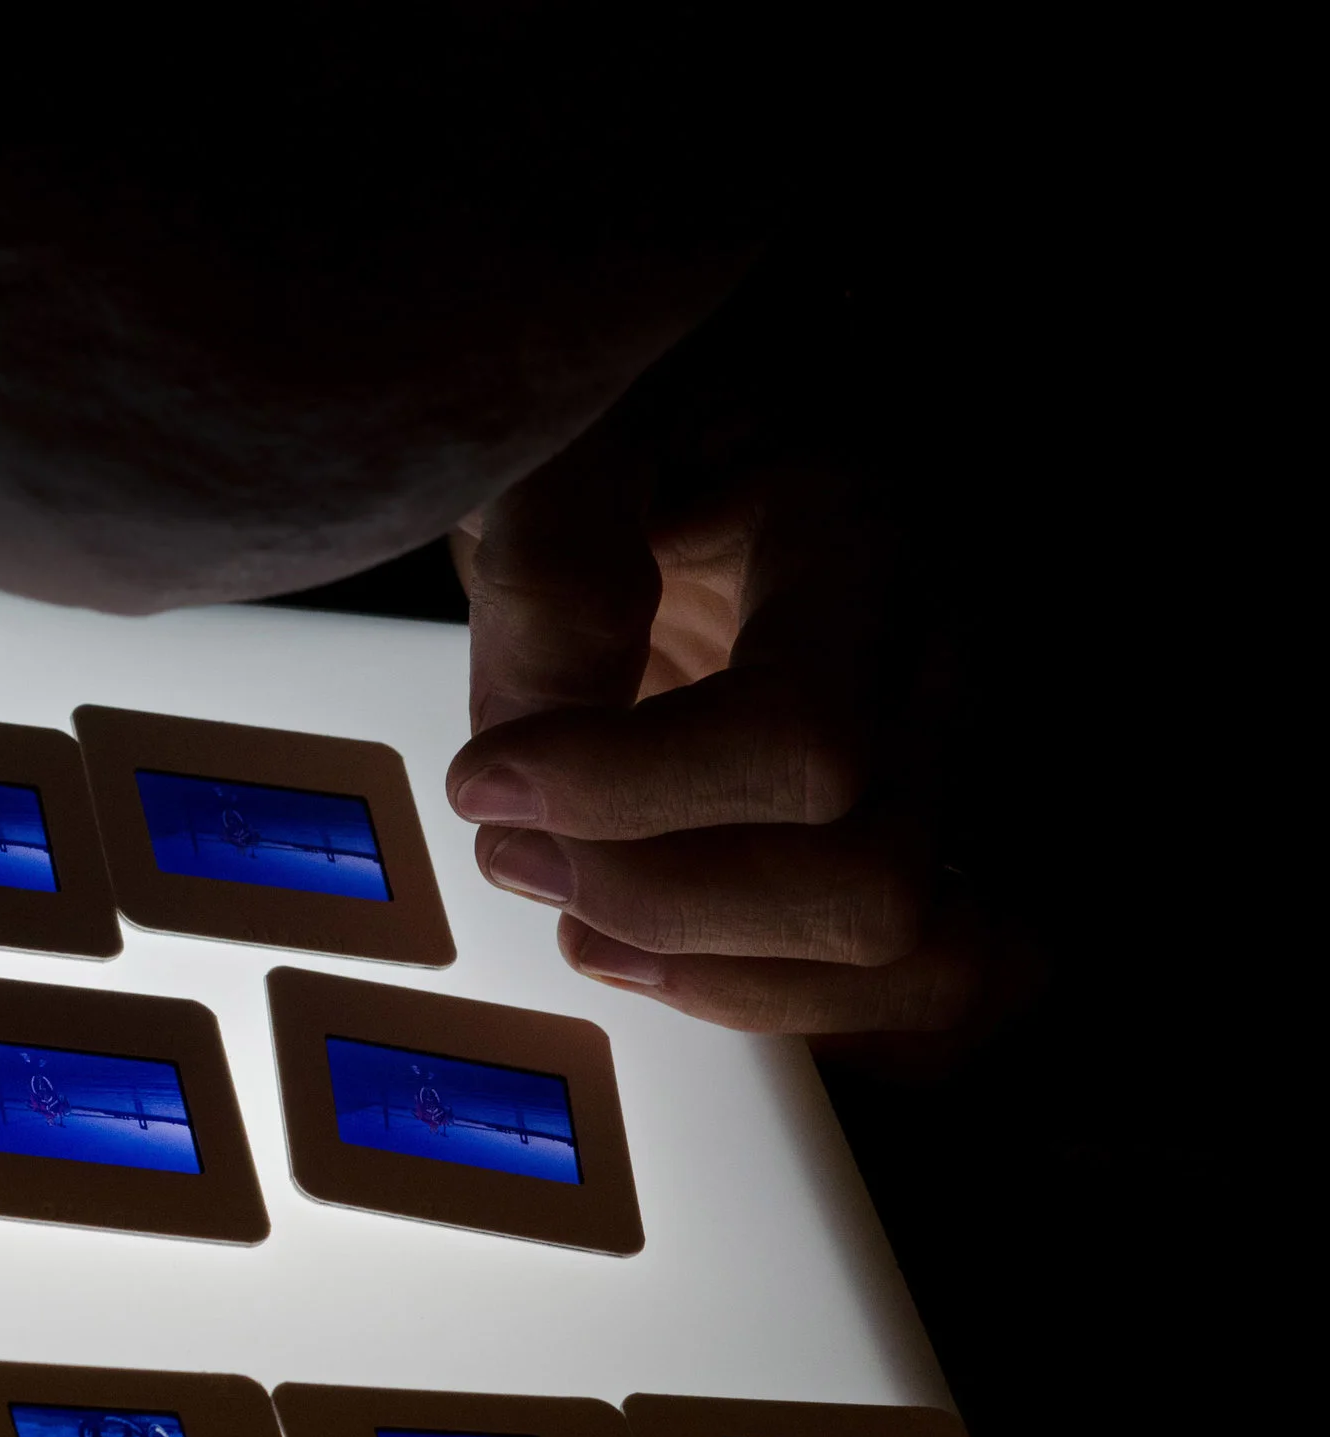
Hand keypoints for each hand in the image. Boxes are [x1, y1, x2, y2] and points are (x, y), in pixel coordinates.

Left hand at [445, 276, 1017, 1036]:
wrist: (704, 423)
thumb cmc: (638, 415)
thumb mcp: (570, 436)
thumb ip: (555, 570)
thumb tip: (540, 745)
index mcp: (876, 539)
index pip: (803, 741)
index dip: (624, 794)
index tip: (485, 777)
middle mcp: (953, 670)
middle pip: (871, 887)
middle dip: (661, 898)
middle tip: (513, 844)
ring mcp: (965, 764)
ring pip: (923, 970)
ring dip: (720, 977)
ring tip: (576, 910)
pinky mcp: (937, 831)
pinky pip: (935, 998)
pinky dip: (796, 1007)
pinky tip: (661, 951)